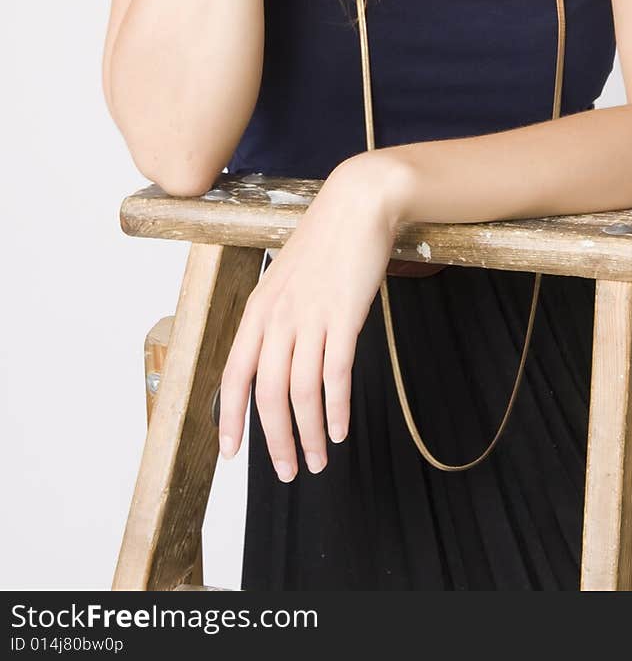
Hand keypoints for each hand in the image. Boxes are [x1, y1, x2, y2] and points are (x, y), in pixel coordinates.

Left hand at [216, 153, 403, 480]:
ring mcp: (310, 317)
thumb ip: (279, 316)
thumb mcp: (287, 278)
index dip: (230, 418)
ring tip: (317, 460)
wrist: (357, 203)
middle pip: (268, 394)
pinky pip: (336, 374)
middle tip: (288, 471)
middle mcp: (277, 317)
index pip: (234, 374)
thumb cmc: (326, 240)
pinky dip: (336, 408)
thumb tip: (277, 358)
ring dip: (309, 433)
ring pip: (302, 392)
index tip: (231, 453)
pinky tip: (339, 429)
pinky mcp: (343, 315)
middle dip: (276, 440)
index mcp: (258, 309)